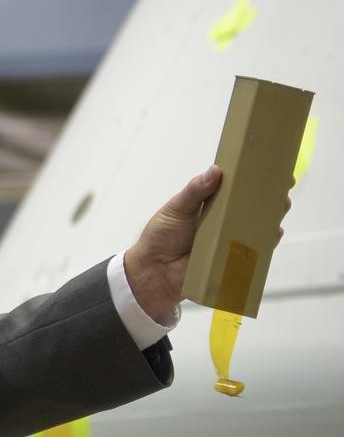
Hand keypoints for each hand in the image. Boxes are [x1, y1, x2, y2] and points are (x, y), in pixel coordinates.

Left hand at [123, 165, 291, 320]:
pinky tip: (273, 234)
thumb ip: (195, 191)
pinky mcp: (231, 260)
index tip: (266, 166)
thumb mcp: (176, 209)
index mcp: (208, 205)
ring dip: (271, 217)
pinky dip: (265, 243)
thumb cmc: (161, 236)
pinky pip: (253, 251)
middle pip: (249, 207)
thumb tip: (216, 170)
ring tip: (281, 205)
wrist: (154, 271)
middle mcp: (222, 221)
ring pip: (255, 227)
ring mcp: (228, 240)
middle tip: (282, 185)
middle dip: (267, 196)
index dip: (249, 179)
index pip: (232, 189)